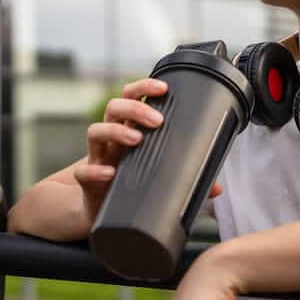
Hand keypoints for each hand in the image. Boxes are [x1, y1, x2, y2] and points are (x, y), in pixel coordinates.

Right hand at [73, 78, 222, 227]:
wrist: (99, 211)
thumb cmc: (129, 184)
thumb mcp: (155, 175)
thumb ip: (184, 177)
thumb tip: (217, 187)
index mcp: (128, 130)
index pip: (131, 98)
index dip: (143, 88)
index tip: (163, 88)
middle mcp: (111, 139)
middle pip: (113, 108)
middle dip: (135, 108)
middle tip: (157, 120)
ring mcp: (97, 158)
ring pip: (95, 132)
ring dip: (115, 131)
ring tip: (136, 139)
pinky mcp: (87, 181)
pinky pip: (83, 172)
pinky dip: (95, 170)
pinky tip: (110, 173)